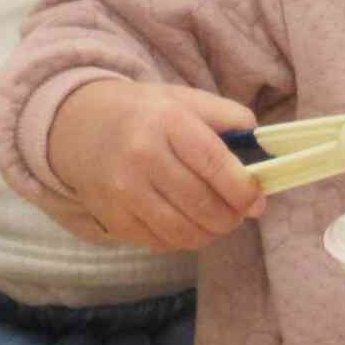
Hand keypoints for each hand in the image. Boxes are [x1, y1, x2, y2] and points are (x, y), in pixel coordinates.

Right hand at [47, 79, 262, 250]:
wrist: (80, 126)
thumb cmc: (146, 114)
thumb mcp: (187, 100)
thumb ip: (229, 118)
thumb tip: (264, 155)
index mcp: (168, 121)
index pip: (215, 164)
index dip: (243, 189)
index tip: (257, 199)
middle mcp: (142, 156)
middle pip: (202, 205)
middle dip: (231, 217)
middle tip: (239, 213)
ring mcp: (124, 190)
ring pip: (183, 232)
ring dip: (210, 233)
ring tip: (217, 221)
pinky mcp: (114, 217)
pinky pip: (161, 243)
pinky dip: (183, 240)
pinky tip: (187, 223)